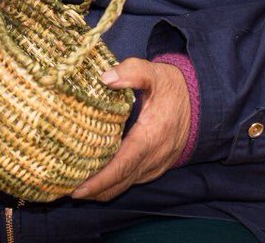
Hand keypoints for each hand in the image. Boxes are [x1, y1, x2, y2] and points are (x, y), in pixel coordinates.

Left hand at [70, 58, 190, 201]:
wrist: (200, 102)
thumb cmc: (173, 88)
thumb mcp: (154, 73)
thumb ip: (132, 72)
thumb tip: (105, 78)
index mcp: (150, 137)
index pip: (122, 165)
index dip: (100, 180)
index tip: (78, 188)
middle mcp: (153, 157)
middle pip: (119, 183)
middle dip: (93, 191)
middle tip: (64, 190)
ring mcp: (154, 166)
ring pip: (124, 185)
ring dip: (101, 191)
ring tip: (73, 187)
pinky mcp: (153, 167)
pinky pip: (130, 181)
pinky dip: (112, 184)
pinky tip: (94, 178)